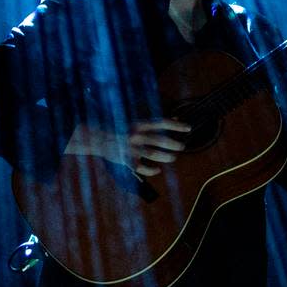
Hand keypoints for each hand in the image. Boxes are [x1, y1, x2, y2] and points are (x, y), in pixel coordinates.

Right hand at [64, 118, 190, 178]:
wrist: (98, 138)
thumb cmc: (119, 128)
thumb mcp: (136, 122)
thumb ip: (155, 122)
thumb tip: (176, 117)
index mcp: (139, 123)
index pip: (163, 123)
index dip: (177, 125)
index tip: (188, 128)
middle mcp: (137, 135)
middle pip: (162, 140)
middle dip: (175, 144)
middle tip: (181, 146)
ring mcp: (132, 149)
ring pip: (156, 155)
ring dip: (168, 157)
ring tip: (173, 157)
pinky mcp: (128, 161)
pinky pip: (144, 168)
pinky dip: (153, 170)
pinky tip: (158, 169)